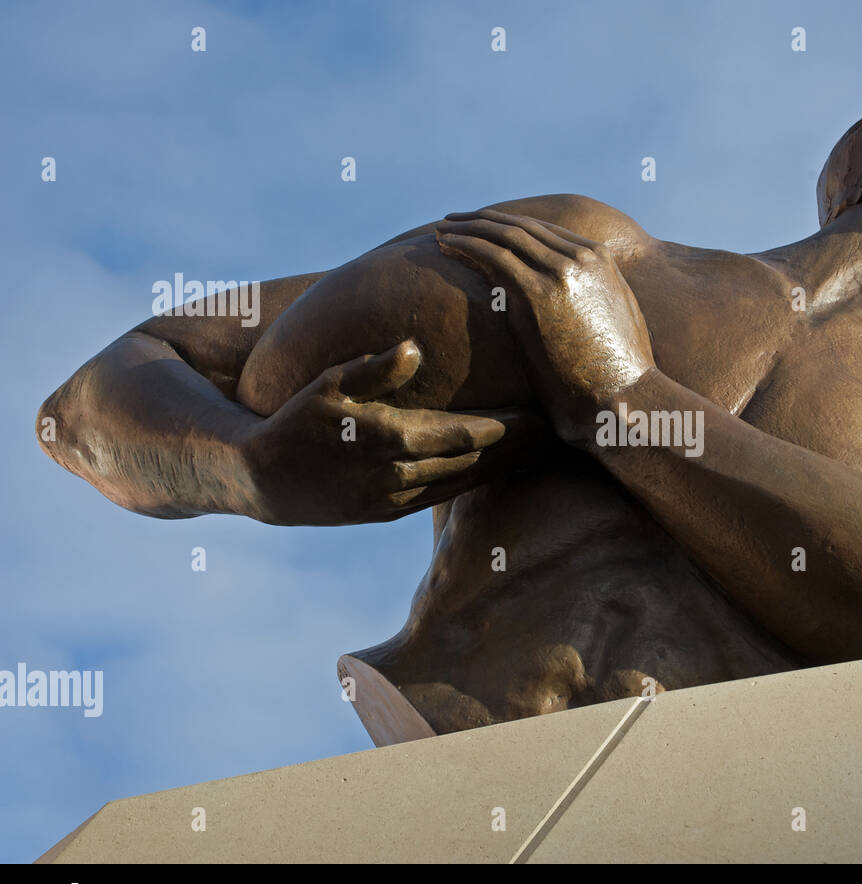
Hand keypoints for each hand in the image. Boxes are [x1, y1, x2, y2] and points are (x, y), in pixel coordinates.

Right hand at [238, 340, 546, 524]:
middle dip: (519, 449)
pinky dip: (472, 483)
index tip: (544, 412)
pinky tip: (492, 471)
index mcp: (394, 440)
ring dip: (501, 469)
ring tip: (536, 451)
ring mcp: (397, 499)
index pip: (469, 433)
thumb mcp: (327, 385)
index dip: (510, 426)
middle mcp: (401, 476)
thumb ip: (373, 368)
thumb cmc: (293, 420)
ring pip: (464, 483)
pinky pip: (442, 497)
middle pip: (477, 462)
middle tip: (558, 433)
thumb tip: (413, 347)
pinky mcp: (388, 513)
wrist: (258, 480)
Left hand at [433, 209, 654, 443]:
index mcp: (601, 262)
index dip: (510, 226)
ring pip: (503, 235)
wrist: (625, 398)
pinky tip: (444, 245)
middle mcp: (581, 259)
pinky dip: (465, 246)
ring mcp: (559, 273)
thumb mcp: (616, 324)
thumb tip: (575, 305)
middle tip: (455, 221)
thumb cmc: (620, 378)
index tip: (485, 229)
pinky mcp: (537, 294)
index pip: (546, 231)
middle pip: (522, 227)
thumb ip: (594, 300)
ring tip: (441, 230)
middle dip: (485, 221)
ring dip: (468, 229)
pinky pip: (492, 257)